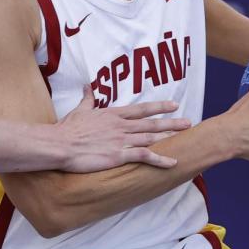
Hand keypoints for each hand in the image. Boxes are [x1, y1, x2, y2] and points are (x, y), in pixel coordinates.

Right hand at [55, 86, 187, 172]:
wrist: (60, 144)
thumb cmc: (68, 129)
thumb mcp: (80, 110)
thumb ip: (88, 99)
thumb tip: (87, 86)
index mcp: (113, 114)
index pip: (141, 109)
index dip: (158, 107)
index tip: (173, 105)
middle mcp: (121, 126)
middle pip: (151, 123)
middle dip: (171, 122)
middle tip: (188, 122)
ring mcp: (121, 140)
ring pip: (151, 138)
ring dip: (169, 137)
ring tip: (184, 137)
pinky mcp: (119, 155)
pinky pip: (144, 157)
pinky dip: (160, 159)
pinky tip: (172, 162)